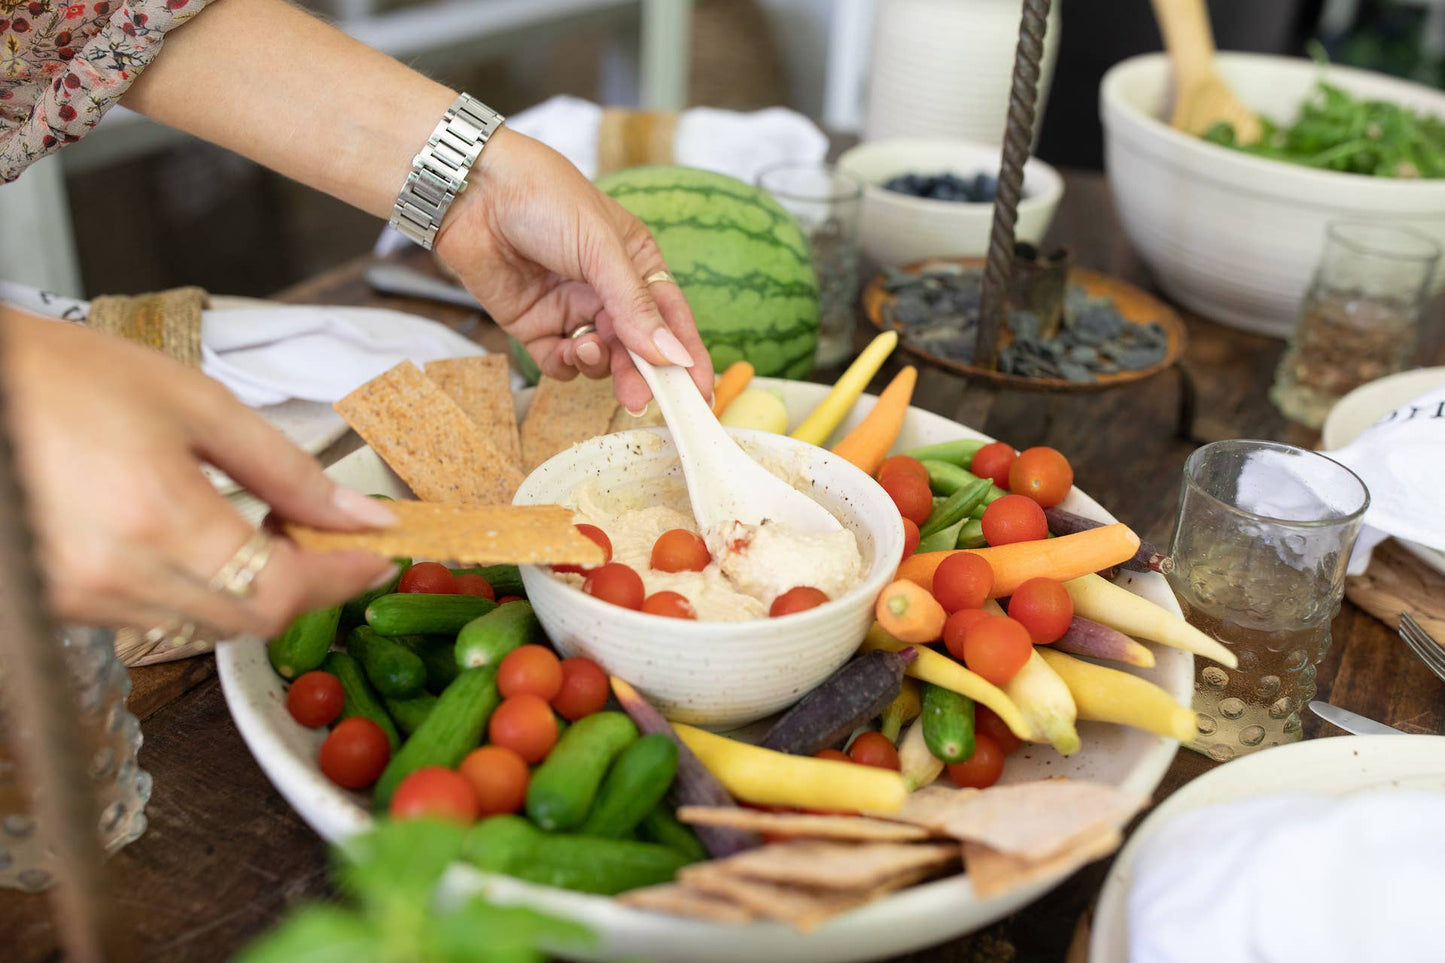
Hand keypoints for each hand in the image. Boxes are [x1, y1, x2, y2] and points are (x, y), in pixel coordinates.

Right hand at [0, 311, 398, 636]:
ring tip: (257, 525)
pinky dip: (196, 589)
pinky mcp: (58, 604)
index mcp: (157, 520)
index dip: (342, 578)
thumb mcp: (198, 405)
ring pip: (205, 625)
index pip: (281, 590)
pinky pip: (155, 617)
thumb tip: (363, 515)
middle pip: (249, 621)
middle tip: (323, 533)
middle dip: (303, 583)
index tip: (378, 556)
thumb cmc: (69, 378)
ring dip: (249, 588)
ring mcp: (79, 599)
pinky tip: (198, 540)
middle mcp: (114, 577)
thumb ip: (289, 470)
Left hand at [433, 128, 713, 412]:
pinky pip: (559, 363)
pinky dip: (565, 365)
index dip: (688, 358)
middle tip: (640, 400)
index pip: (672, 319)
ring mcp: (571, 309)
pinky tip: (565, 350)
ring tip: (587, 348)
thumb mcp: (601, 249)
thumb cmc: (545, 198)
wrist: (474, 190)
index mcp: (638, 264)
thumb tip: (673, 356)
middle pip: (637, 348)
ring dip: (599, 364)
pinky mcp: (536, 325)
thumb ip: (635, 307)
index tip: (699, 396)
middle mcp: (609, 290)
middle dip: (640, 374)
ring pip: (601, 360)